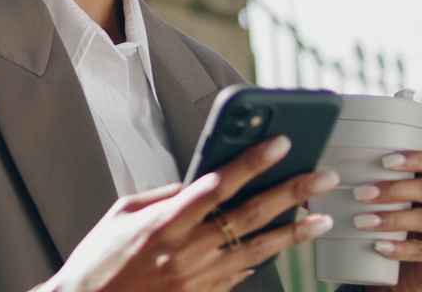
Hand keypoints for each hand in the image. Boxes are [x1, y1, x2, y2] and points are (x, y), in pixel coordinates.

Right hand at [43, 136, 340, 291]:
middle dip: (291, 192)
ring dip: (294, 233)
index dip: (252, 162)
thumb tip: (198, 181)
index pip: (219, 184)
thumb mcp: (122, 214)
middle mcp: (188, 250)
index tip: (280, 143)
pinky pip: (243, 275)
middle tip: (321, 177)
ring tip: (321, 219)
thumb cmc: (100, 261)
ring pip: (258, 250)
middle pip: (250, 216)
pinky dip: (264, 258)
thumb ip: (163, 195)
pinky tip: (283, 246)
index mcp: (164, 222)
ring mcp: (200, 278)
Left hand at [351, 150, 421, 291]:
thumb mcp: (362, 204)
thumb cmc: (372, 226)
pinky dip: (402, 249)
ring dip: (393, 218)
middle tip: (359, 194)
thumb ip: (340, 187)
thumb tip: (307, 173)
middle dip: (393, 189)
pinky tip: (381, 247)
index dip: (416, 158)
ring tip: (362, 221)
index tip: (384, 160)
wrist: (386, 270)